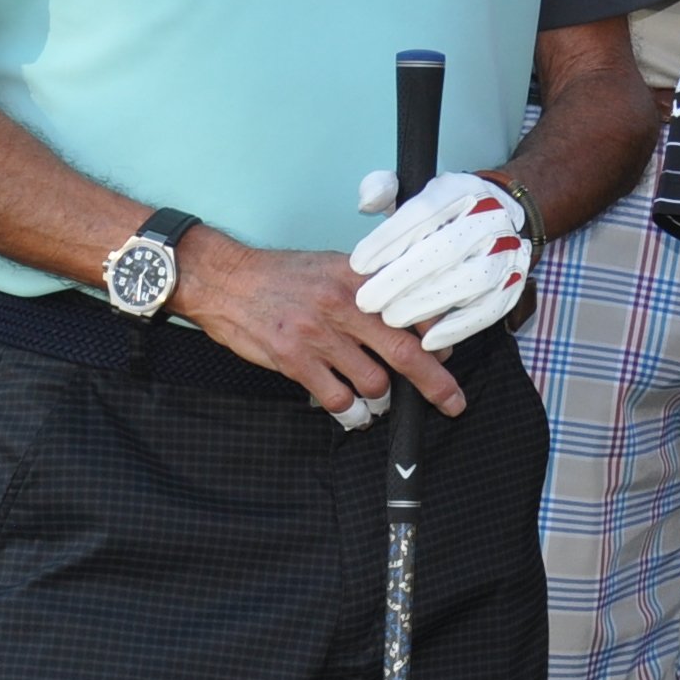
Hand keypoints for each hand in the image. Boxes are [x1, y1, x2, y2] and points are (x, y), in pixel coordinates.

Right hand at [178, 226, 462, 417]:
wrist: (227, 280)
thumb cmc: (283, 275)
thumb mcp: (334, 266)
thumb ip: (371, 289)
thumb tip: (410, 319)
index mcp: (359, 279)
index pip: (413, 312)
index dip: (436, 339)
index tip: (446, 354)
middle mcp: (344, 305)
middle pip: (404, 352)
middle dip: (434, 383)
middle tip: (452, 401)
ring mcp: (319, 335)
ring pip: (374, 381)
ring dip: (382, 397)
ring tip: (378, 397)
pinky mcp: (294, 360)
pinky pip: (338, 399)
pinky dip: (352, 412)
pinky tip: (354, 413)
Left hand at [352, 171, 532, 350]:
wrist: (503, 216)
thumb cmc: (444, 214)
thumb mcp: (413, 191)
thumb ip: (384, 190)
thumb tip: (367, 201)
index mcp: (460, 191)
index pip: (423, 212)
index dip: (389, 239)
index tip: (358, 265)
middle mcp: (488, 217)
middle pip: (446, 248)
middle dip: (403, 277)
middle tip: (367, 301)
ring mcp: (506, 251)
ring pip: (470, 280)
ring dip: (428, 303)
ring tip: (391, 319)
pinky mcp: (512, 283)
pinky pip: (490, 309)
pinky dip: (460, 326)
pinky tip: (430, 340)